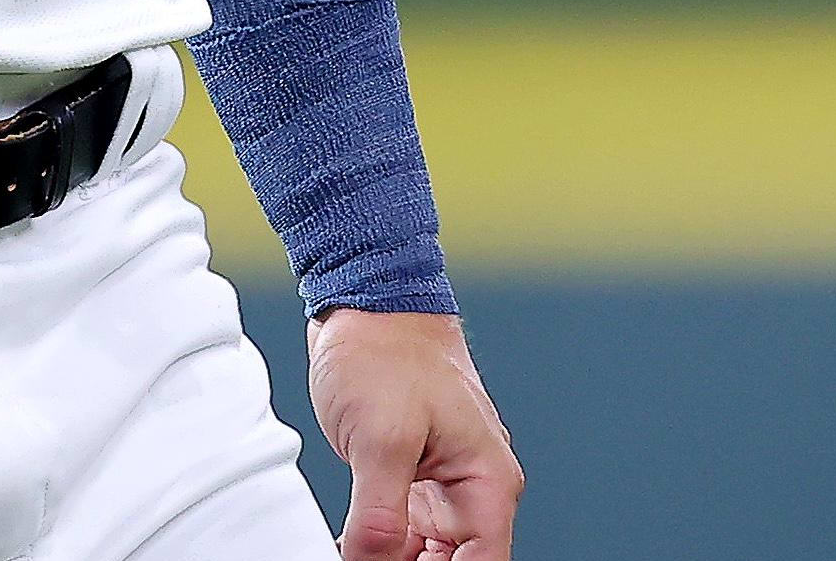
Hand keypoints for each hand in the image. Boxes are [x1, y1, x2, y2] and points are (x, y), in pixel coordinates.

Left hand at [307, 308, 521, 560]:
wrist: (364, 301)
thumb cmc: (386, 349)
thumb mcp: (380, 440)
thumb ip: (380, 515)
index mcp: (487, 480)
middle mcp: (472, 488)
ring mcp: (440, 484)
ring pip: (425, 555)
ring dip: (390, 560)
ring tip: (352, 553)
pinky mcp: (409, 478)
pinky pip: (401, 533)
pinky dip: (377, 546)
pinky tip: (349, 547)